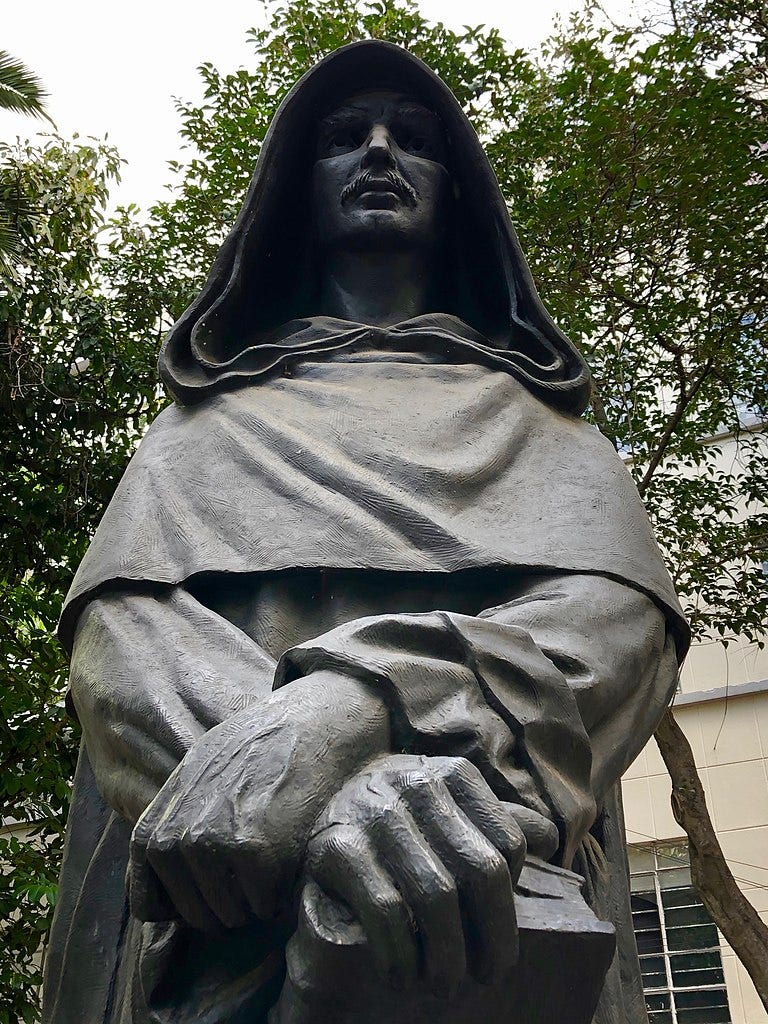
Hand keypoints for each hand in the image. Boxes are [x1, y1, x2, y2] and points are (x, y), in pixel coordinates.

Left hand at [127, 671, 389, 931]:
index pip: (150, 906)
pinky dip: (281, 894)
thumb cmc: (256, 752)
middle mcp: (174, 839)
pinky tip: (288, 855)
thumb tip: (142, 889)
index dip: (187, 906)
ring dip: (256, 900)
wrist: (307, 724)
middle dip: (228, 904)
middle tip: (254, 864)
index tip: (215, 885)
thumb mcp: (192, 780)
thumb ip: (169, 827)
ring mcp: (211, 845)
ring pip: (232, 915)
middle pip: (197, 916)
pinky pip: (264, 906)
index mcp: (153, 827)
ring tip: (272, 854)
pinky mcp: (251, 851)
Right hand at [305, 754, 557, 997]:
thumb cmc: (401, 813)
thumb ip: (493, 820)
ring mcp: (375, 813)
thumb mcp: (448, 803)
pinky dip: (400, 953)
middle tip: (488, 976)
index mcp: (455, 775)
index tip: (498, 932)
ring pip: (435, 896)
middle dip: (493, 937)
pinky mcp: (337, 845)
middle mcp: (418, 785)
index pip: (509, 844)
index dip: (510, 899)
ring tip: (445, 984)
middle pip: (479, 872)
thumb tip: (552, 839)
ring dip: (447, 956)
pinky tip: (402, 976)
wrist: (323, 799)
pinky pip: (384, 910)